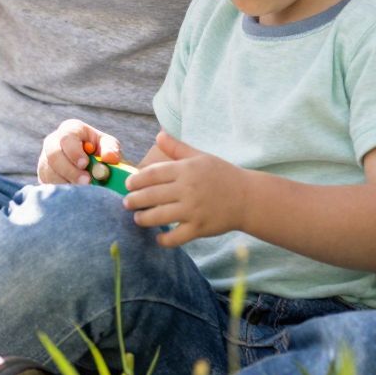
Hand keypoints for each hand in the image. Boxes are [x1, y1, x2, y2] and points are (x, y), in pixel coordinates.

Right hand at [36, 121, 123, 184]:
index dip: (74, 151)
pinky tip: (76, 193)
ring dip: (67, 183)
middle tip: (86, 182)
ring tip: (84, 190)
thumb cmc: (100, 152)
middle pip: (53, 155)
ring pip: (49, 172)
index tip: (85, 164)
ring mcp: (45, 159)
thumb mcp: (109, 146)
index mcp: (70, 130)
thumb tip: (110, 158)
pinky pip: (48, 184)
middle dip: (70, 170)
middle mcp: (53, 142)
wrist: (92, 167)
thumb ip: (111, 149)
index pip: (66, 137)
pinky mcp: (43, 176)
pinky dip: (62, 190)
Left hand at [123, 134, 248, 246]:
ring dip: (143, 219)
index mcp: (186, 170)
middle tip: (126, 203)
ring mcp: (193, 210)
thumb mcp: (200, 157)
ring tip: (137, 218)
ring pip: (159, 217)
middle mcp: (187, 189)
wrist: (248, 198)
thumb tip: (159, 135)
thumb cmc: (222, 175)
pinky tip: (158, 237)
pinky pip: (176, 237)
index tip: (128, 184)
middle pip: (151, 195)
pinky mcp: (200, 228)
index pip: (152, 174)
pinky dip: (164, 239)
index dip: (136, 180)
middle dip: (134, 200)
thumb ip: (177, 148)